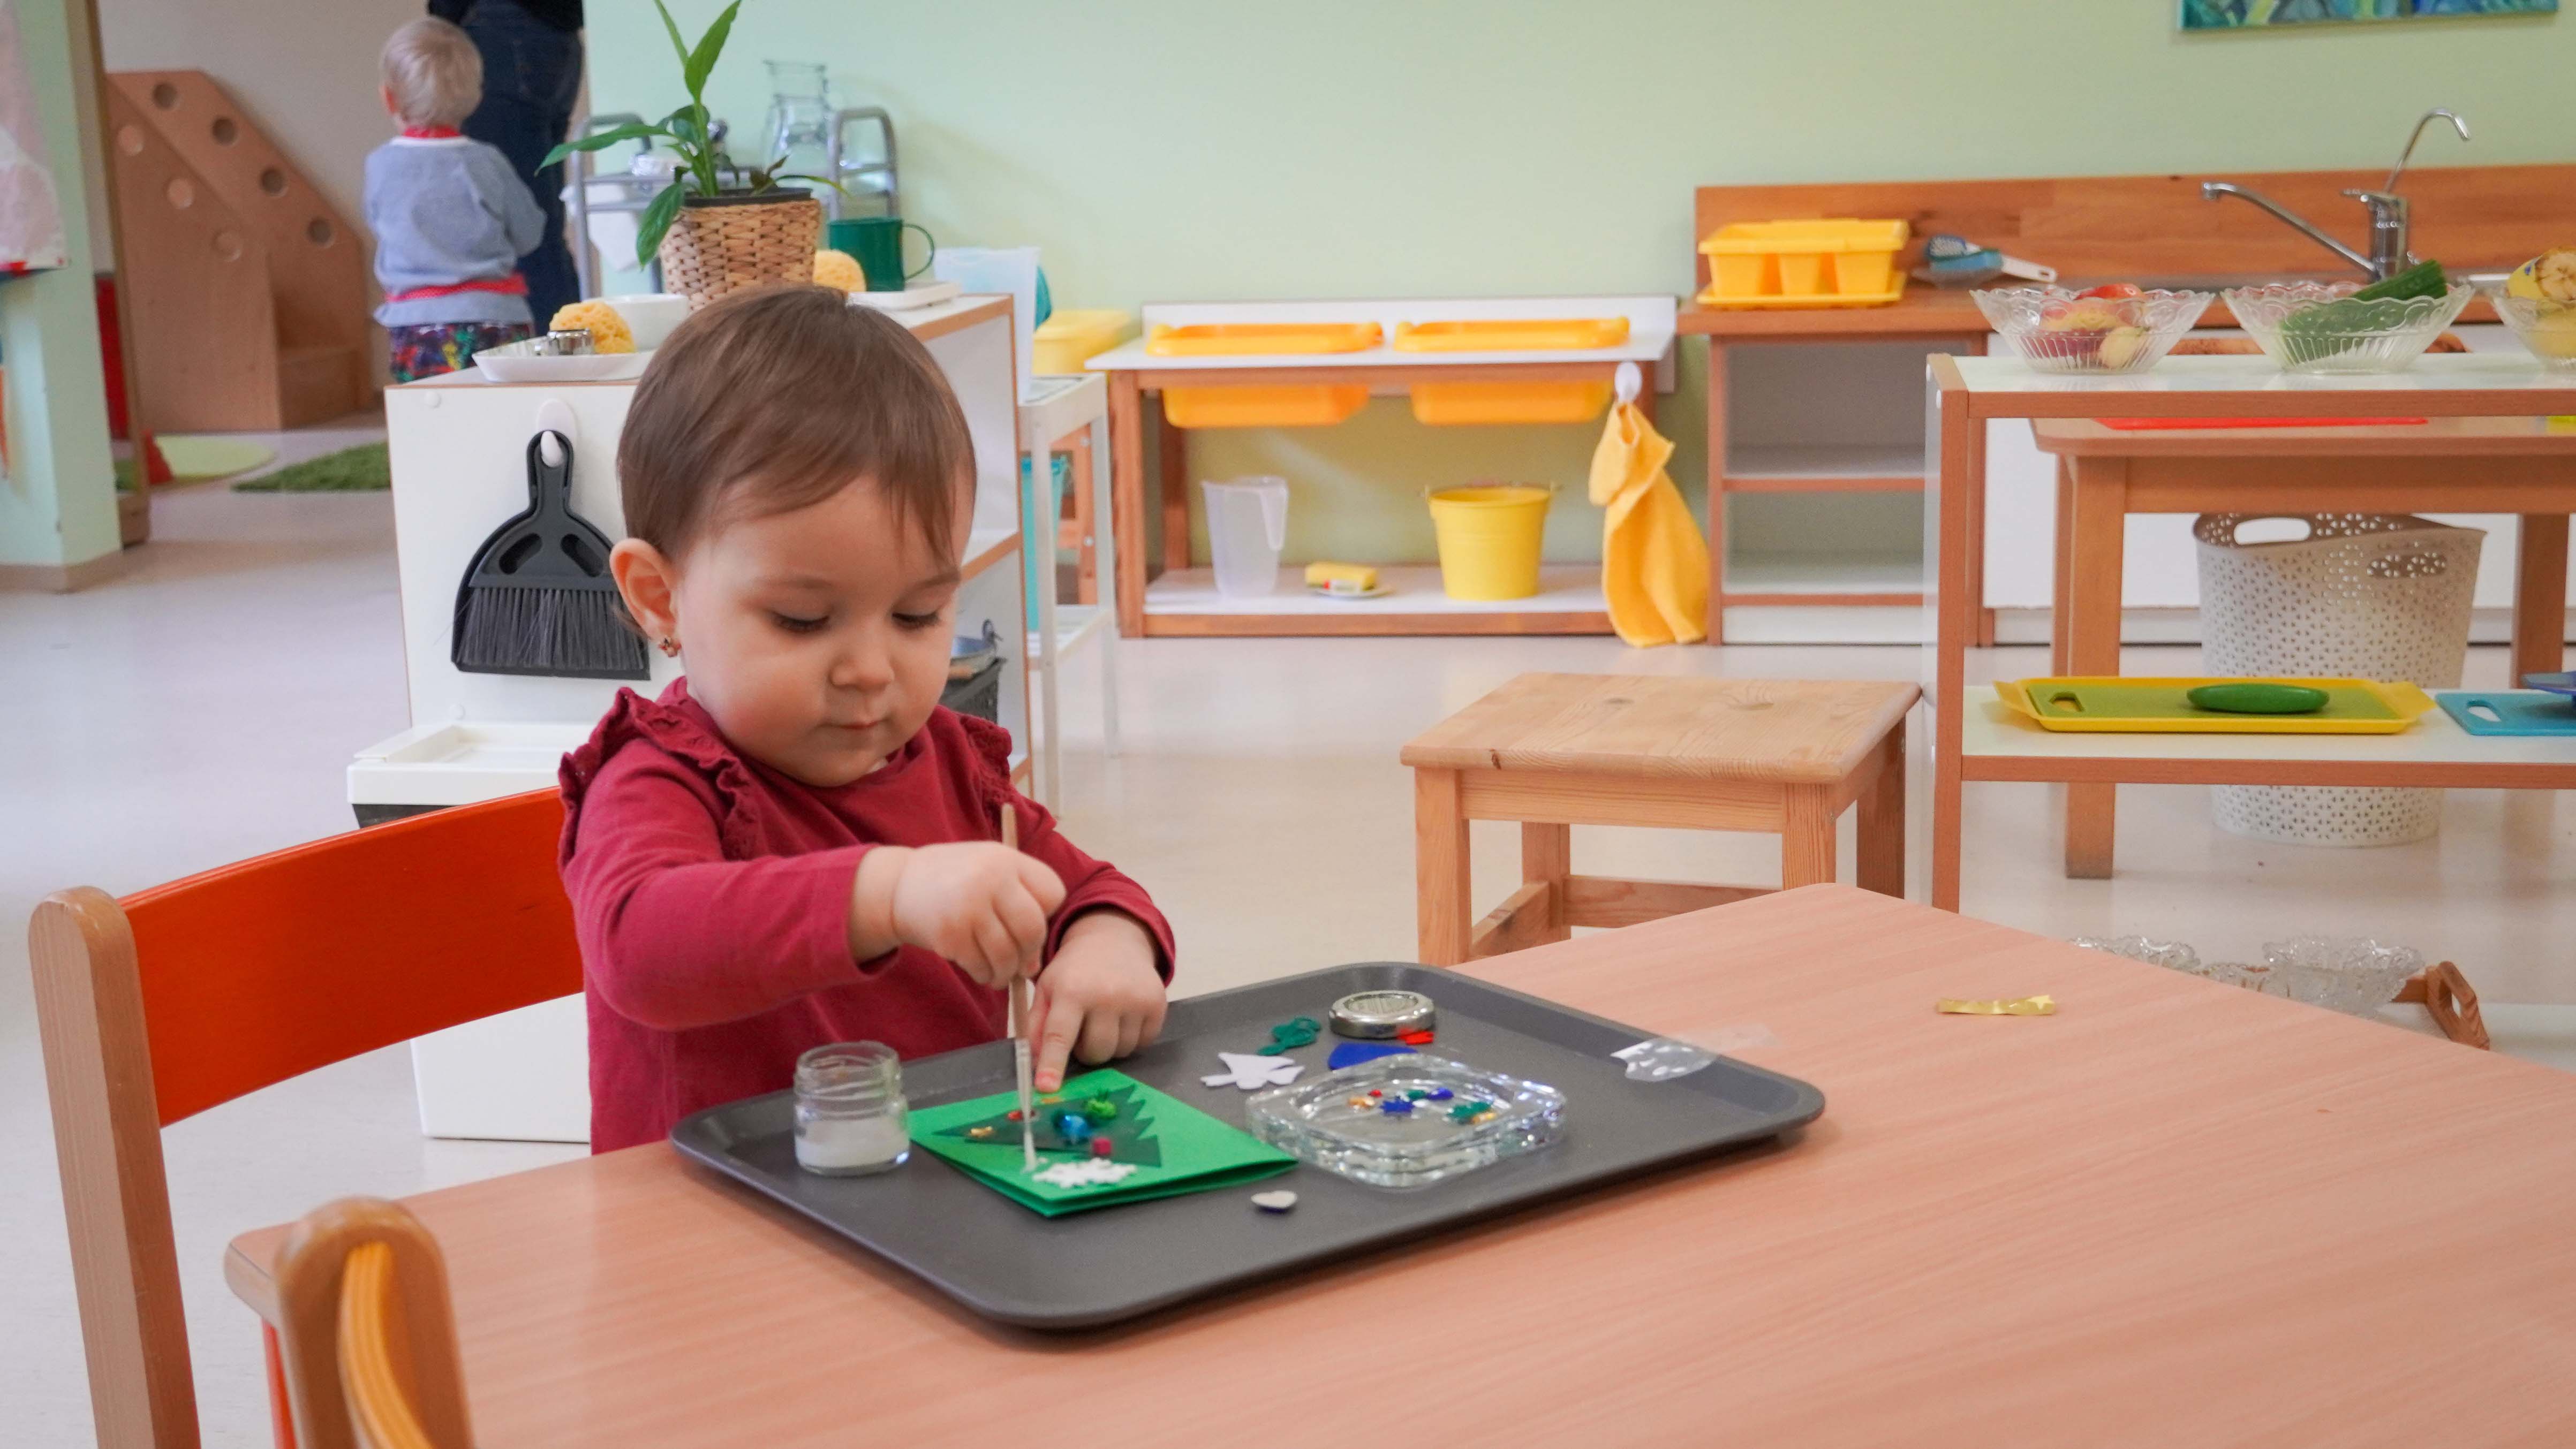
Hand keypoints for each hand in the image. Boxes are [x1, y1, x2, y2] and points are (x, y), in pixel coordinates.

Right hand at [849, 844, 1065, 987]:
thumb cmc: (954, 882)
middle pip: (1033, 929)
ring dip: (1006, 972)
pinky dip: (984, 974)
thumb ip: (1019, 908)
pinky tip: (979, 969)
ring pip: (1008, 955)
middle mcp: (990, 879)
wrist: (898, 886)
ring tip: (1000, 972)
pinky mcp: (949, 934)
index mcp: (1007, 859)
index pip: (1053, 893)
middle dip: (1029, 952)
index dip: (1046, 913)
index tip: (1027, 920)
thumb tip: (1033, 965)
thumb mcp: (989, 871)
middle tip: (1019, 960)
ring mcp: (969, 906)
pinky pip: (981, 966)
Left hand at [1030, 912, 1166, 1091]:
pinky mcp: (1158, 1005)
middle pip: (1096, 1053)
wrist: (1113, 941)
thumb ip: (1037, 1027)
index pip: (1059, 1035)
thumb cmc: (1074, 971)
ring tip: (1104, 1018)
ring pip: (1120, 1052)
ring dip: (1109, 1045)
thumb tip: (1036, 1067)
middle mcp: (1106, 995)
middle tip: (1084, 1027)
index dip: (1052, 1065)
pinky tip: (1124, 1015)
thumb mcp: (1047, 990)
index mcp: (1071, 990)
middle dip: (1086, 1050)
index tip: (1046, 1088)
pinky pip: (1142, 1044)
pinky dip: (1131, 1037)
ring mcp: (1136, 1000)